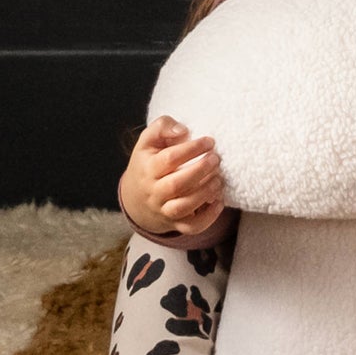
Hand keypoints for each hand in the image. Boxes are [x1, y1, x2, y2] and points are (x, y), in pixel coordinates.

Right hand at [121, 115, 226, 234]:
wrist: (136, 198)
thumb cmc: (148, 162)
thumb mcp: (148, 140)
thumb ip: (163, 127)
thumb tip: (182, 131)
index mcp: (147, 169)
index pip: (169, 160)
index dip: (192, 149)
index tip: (209, 141)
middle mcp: (154, 192)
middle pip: (176, 185)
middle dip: (200, 171)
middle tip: (216, 159)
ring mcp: (164, 210)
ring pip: (183, 207)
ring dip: (205, 193)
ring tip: (219, 178)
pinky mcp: (176, 224)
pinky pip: (192, 227)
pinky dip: (209, 218)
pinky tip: (219, 201)